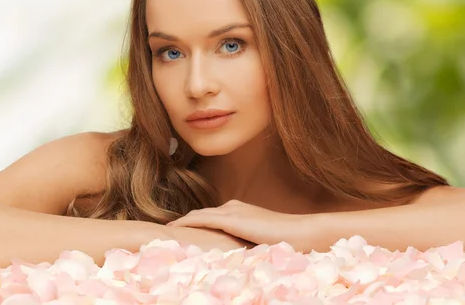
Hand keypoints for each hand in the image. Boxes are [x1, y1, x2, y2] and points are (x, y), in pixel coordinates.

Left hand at [166, 199, 303, 247]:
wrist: (299, 233)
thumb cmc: (285, 242)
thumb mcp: (259, 242)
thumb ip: (244, 244)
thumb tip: (234, 258)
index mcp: (239, 211)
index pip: (210, 218)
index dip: (194, 225)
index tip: (179, 234)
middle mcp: (233, 207)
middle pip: (201, 215)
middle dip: (184, 224)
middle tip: (166, 234)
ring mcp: (232, 210)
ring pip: (198, 216)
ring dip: (182, 223)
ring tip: (165, 233)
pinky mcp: (231, 218)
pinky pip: (202, 219)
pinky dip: (187, 223)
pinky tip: (174, 230)